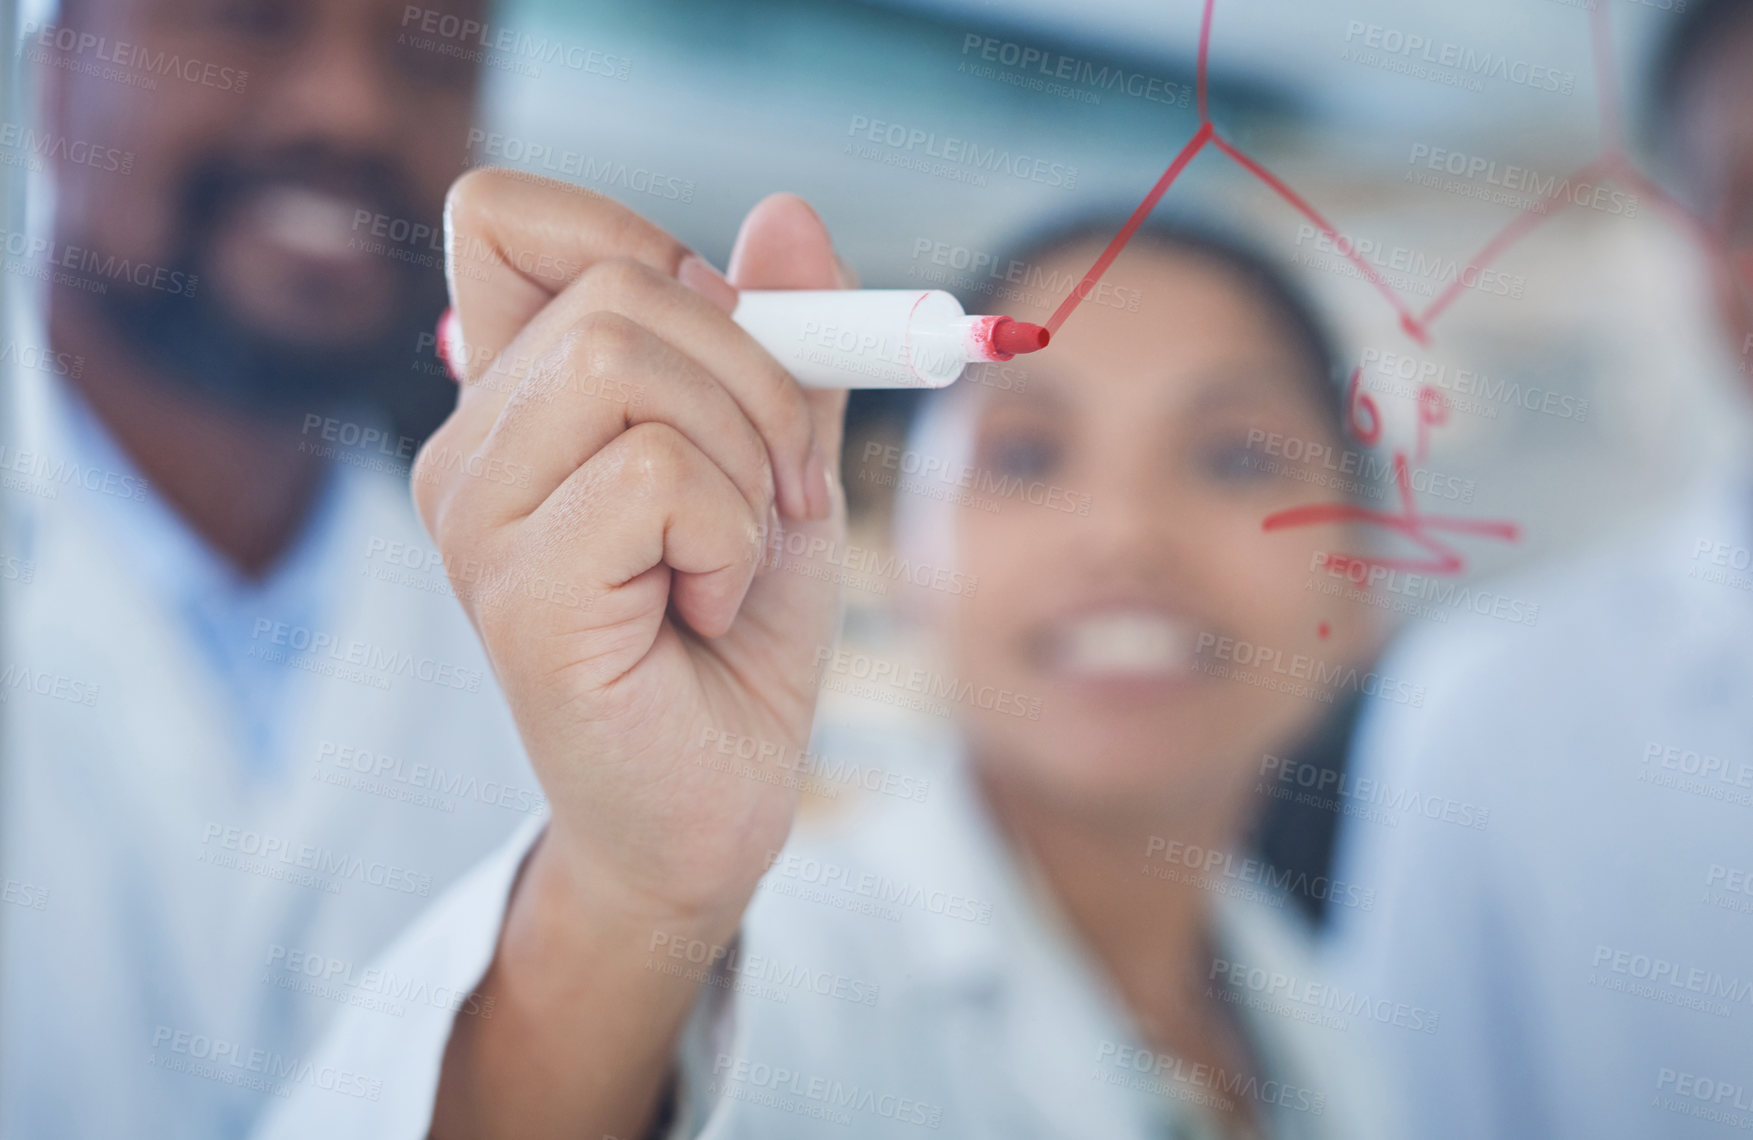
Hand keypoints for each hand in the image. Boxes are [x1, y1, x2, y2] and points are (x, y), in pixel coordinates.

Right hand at [415, 171, 849, 929]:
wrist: (713, 806)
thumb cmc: (735, 637)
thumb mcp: (779, 460)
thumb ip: (782, 342)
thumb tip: (786, 211)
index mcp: (514, 397)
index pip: (501, 214)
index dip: (633, 237)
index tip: (730, 340)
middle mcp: (468, 446)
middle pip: (614, 285)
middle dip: (757, 375)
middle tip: (782, 488)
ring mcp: (475, 518)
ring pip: (629, 362)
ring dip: (745, 460)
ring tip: (734, 558)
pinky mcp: (516, 593)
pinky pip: (658, 473)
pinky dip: (730, 536)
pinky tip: (702, 610)